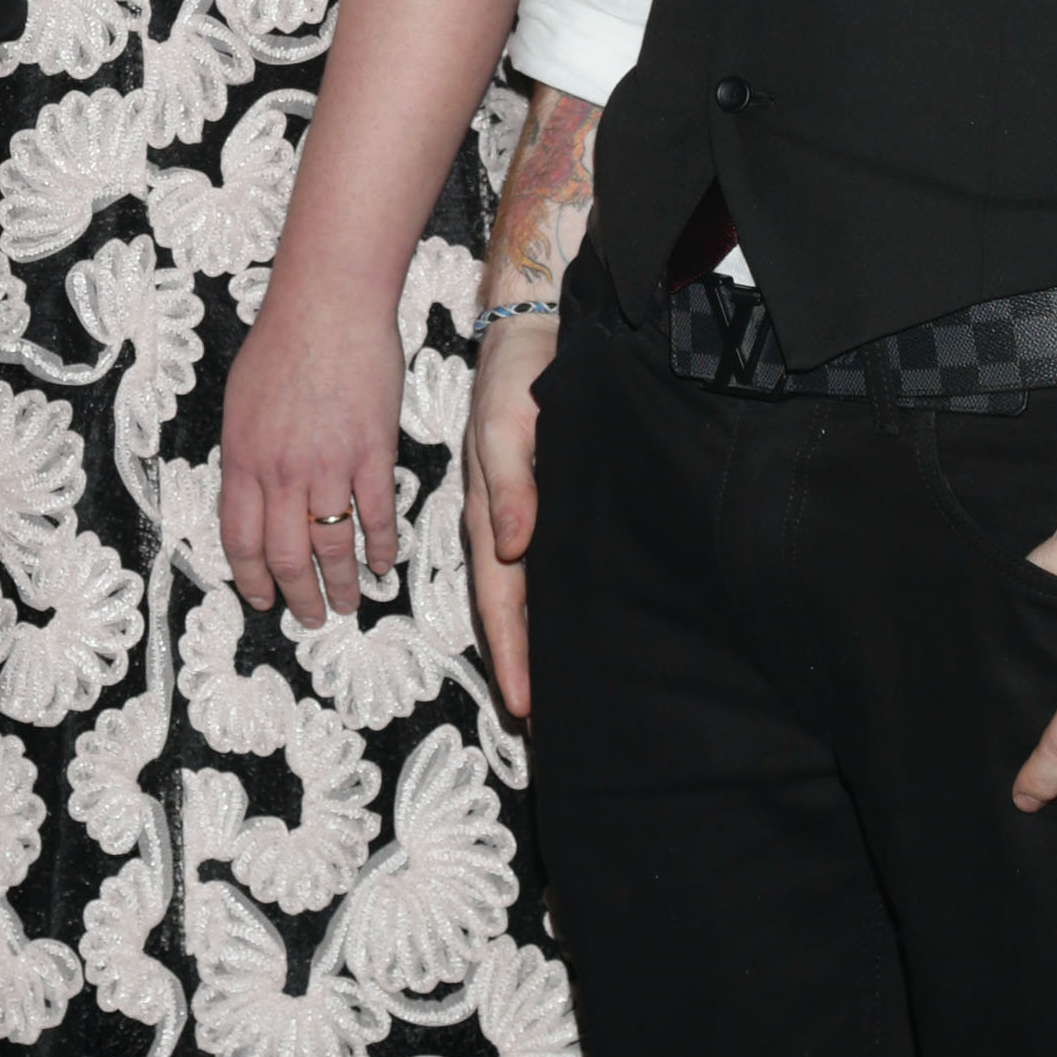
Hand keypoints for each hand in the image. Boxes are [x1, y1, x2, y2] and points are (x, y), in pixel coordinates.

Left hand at [219, 272, 405, 627]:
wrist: (329, 302)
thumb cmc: (283, 341)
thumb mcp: (242, 401)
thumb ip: (247, 454)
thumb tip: (254, 496)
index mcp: (242, 457)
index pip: (239, 540)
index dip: (252, 579)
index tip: (263, 600)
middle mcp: (281, 470)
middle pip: (286, 556)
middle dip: (298, 598)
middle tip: (310, 618)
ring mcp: (328, 464)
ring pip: (332, 547)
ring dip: (341, 585)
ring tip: (348, 605)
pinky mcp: (372, 452)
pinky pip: (377, 517)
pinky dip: (381, 549)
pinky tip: (383, 564)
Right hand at [461, 312, 556, 717]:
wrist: (534, 329)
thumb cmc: (520, 374)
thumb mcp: (510, 423)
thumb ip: (512, 484)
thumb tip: (514, 549)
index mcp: (489, 512)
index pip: (502, 598)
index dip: (512, 652)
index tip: (525, 707)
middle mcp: (502, 523)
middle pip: (509, 609)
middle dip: (520, 666)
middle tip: (539, 728)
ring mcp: (520, 515)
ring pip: (526, 594)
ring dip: (534, 644)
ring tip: (551, 696)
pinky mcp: (542, 501)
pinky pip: (542, 567)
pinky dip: (548, 606)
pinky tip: (568, 627)